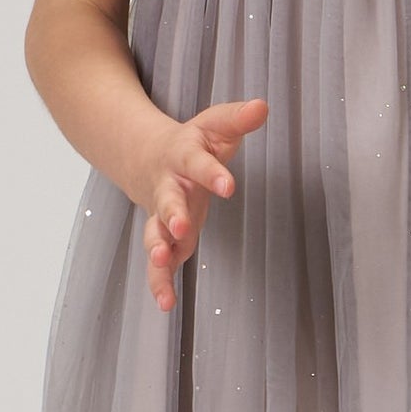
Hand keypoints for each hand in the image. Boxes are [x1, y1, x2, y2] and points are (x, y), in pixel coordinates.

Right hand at [135, 97, 267, 311]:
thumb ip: (238, 119)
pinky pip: (159, 264)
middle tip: (182, 228)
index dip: (212, 174)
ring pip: (155, 235)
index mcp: (182, 158)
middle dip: (173, 215)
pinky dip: (160, 283)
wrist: (147, 158)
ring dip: (158, 250)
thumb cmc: (192, 143)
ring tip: (162, 262)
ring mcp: (163, 217)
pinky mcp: (165, 239)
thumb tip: (263, 107)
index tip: (229, 185)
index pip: (198, 164)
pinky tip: (167, 305)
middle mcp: (168, 188)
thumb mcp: (215, 126)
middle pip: (167, 202)